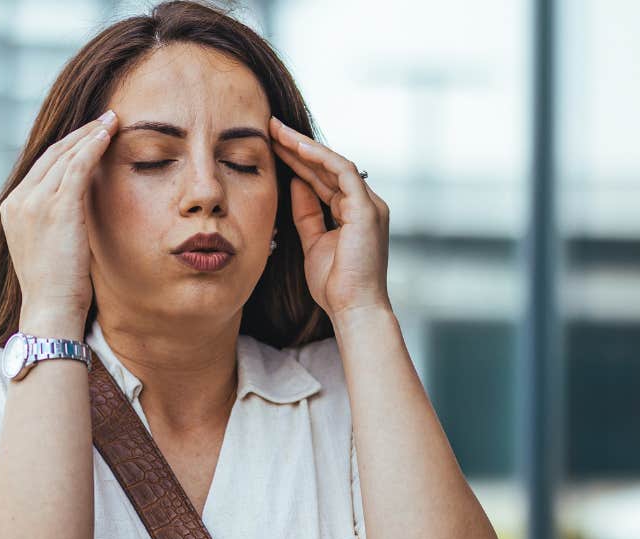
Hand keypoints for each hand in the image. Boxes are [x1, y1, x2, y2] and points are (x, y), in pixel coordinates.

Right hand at [1, 110, 117, 337]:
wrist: (50, 310)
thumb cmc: (57, 289)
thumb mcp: (48, 248)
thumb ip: (54, 223)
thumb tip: (77, 213)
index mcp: (12, 209)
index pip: (40, 168)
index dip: (66, 149)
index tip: (87, 137)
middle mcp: (18, 200)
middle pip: (51, 155)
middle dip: (78, 134)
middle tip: (103, 120)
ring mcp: (33, 202)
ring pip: (65, 155)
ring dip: (90, 134)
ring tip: (111, 121)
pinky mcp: (56, 206)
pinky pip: (77, 165)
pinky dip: (93, 145)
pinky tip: (108, 134)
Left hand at [269, 117, 390, 320]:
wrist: (353, 309)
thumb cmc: (335, 285)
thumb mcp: (313, 241)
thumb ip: (306, 212)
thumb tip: (295, 181)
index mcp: (354, 213)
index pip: (324, 178)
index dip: (297, 161)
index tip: (271, 146)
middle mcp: (365, 204)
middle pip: (327, 167)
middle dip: (297, 146)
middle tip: (270, 127)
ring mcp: (369, 205)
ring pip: (334, 163)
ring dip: (304, 146)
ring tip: (277, 131)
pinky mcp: (367, 209)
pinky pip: (342, 172)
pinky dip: (319, 158)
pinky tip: (296, 147)